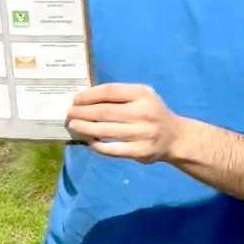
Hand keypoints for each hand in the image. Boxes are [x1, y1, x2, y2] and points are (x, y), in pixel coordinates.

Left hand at [66, 83, 180, 162]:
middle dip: (82, 112)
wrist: (174, 137)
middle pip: (104, 111)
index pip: (109, 91)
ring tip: (73, 125)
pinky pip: (112, 149)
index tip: (75, 99)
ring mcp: (142, 133)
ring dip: (85, 128)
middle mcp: (143, 112)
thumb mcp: (142, 96)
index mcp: (142, 94)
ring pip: (105, 131)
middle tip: (69, 114)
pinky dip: (97, 145)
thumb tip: (84, 98)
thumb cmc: (151, 112)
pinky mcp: (140, 152)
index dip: (89, 95)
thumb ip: (119, 95)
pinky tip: (89, 141)